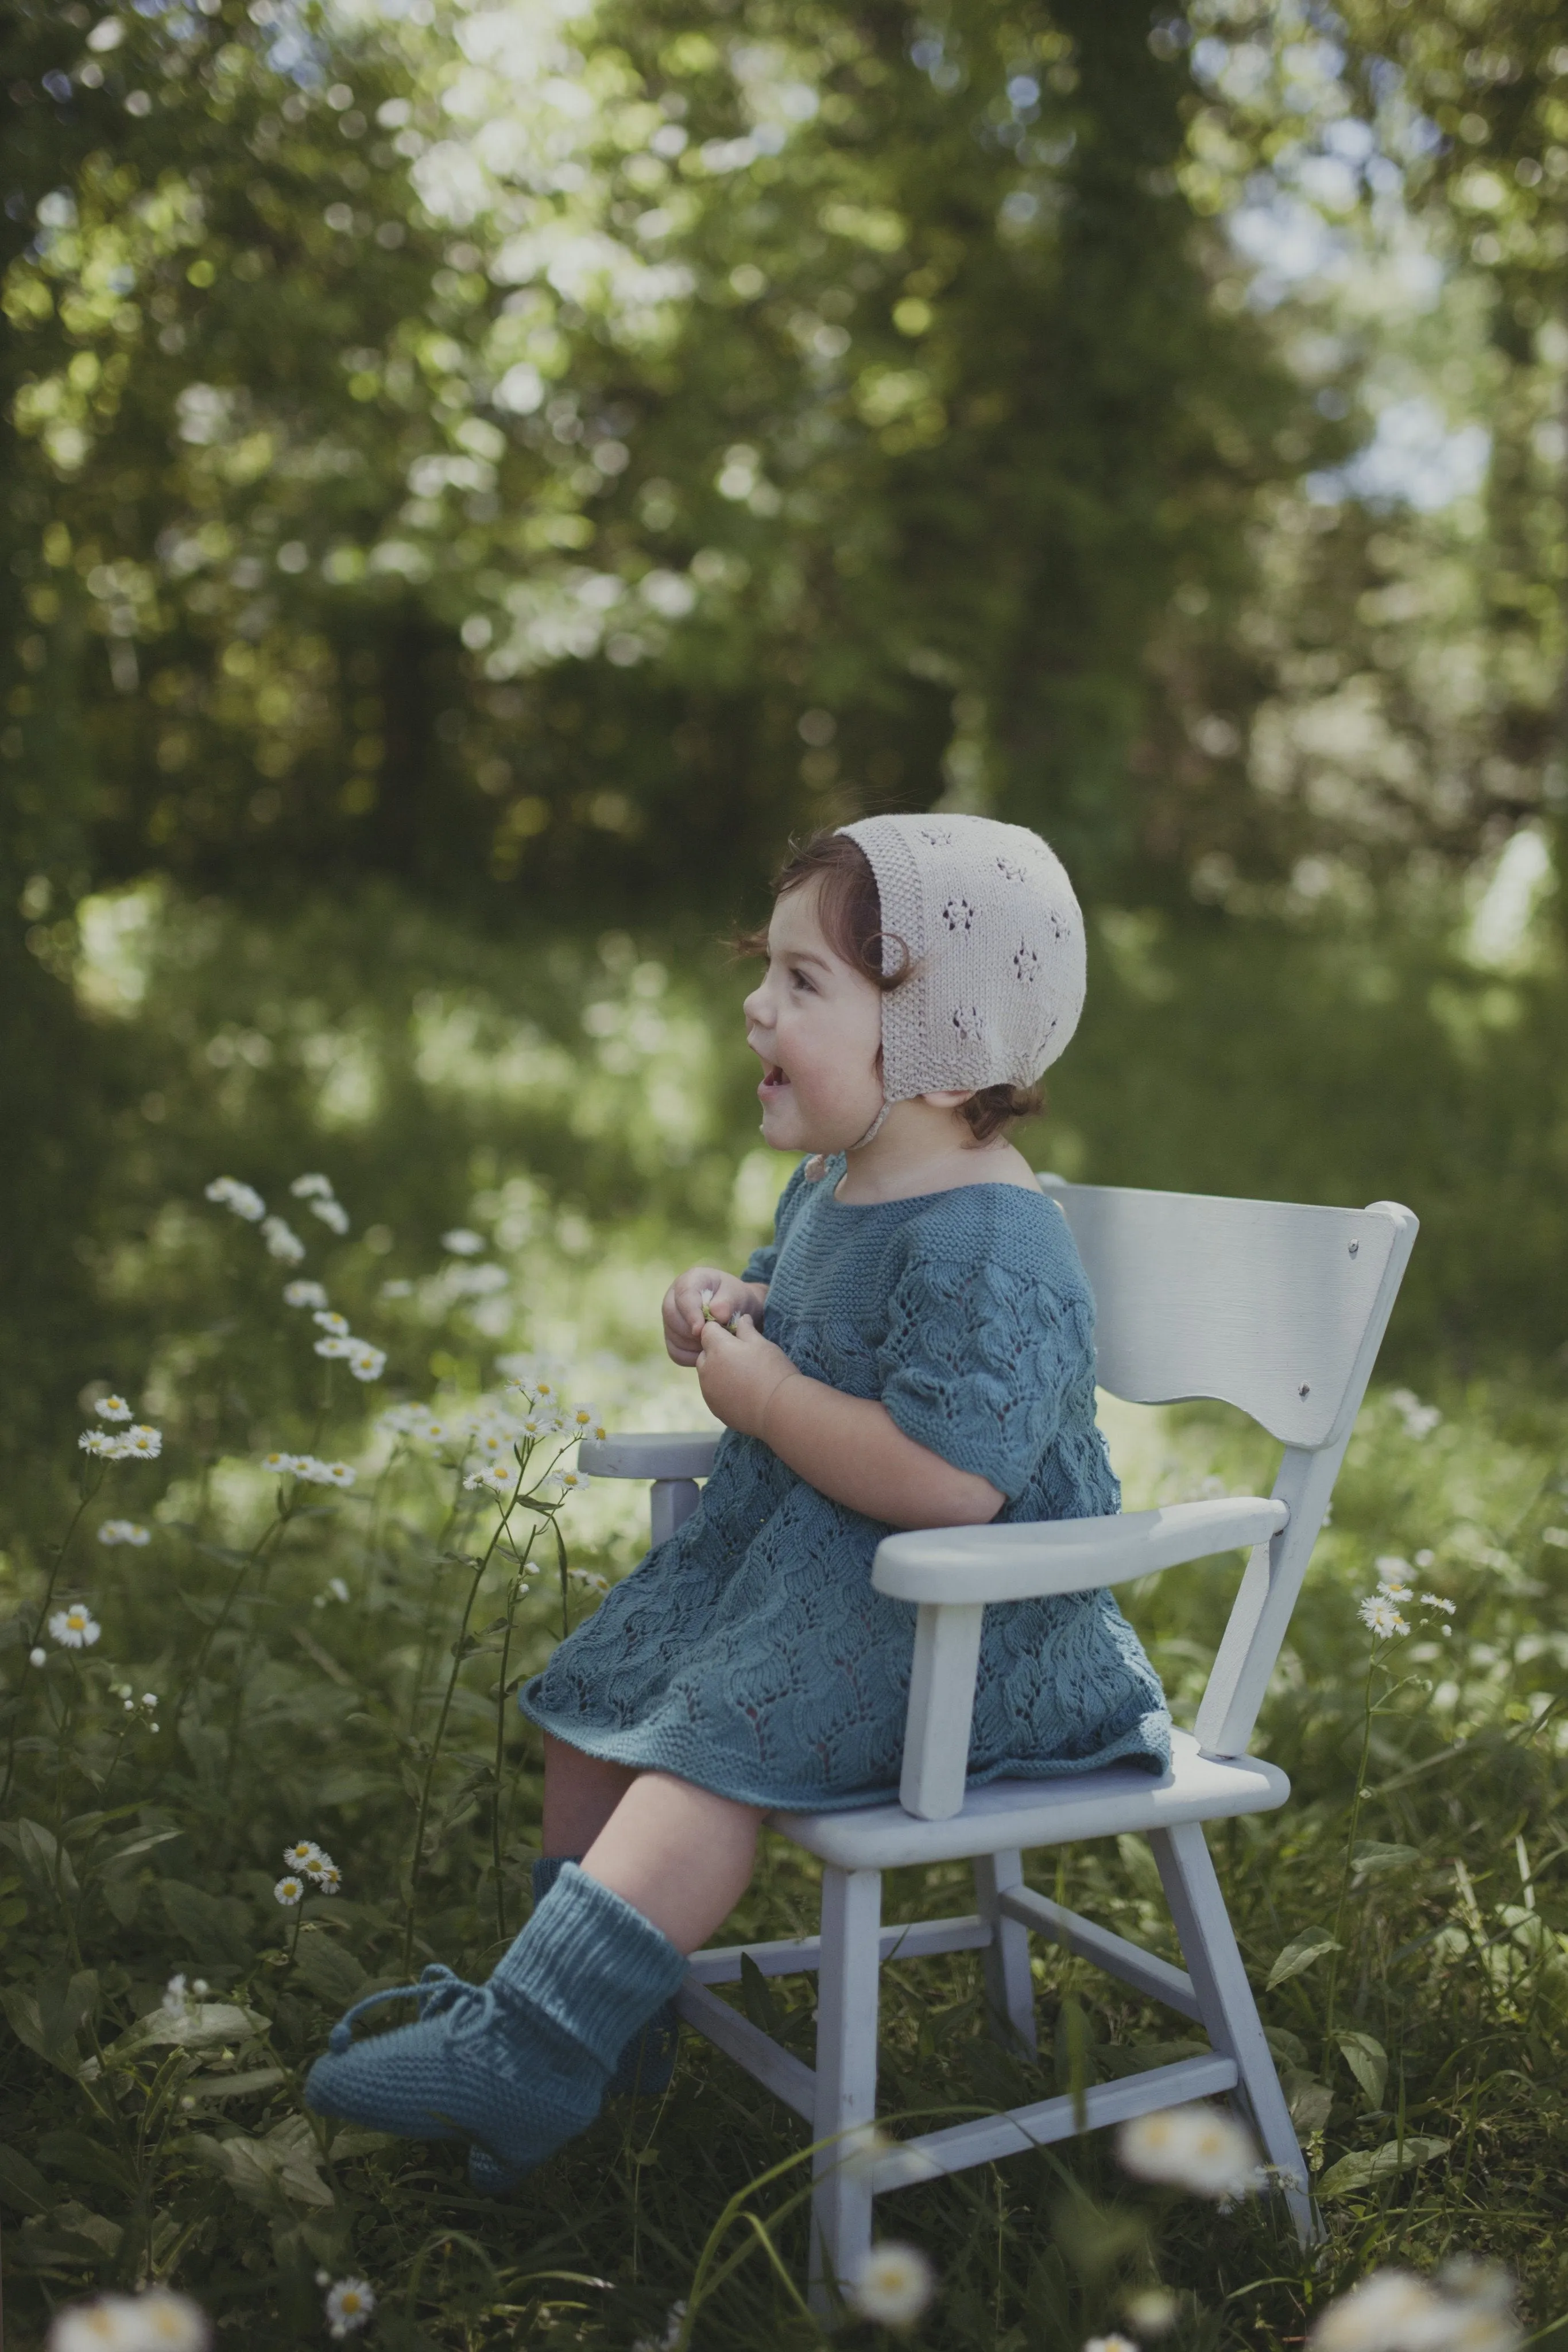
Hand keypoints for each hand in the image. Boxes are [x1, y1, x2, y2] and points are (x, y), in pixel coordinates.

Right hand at [662, 1266, 766, 1367]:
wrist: (735, 1311)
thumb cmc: (736, 1299)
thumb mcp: (738, 1295)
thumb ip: (729, 1301)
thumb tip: (716, 1313)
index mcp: (689, 1281)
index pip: (683, 1296)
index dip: (690, 1313)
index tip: (700, 1329)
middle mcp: (673, 1298)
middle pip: (672, 1317)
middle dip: (693, 1331)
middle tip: (715, 1337)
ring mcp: (670, 1319)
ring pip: (674, 1337)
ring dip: (695, 1345)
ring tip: (716, 1342)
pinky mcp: (672, 1339)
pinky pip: (676, 1353)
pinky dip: (693, 1356)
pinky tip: (708, 1351)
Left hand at [696, 1315, 798, 1437]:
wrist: (778, 1409)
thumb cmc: (772, 1370)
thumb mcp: (761, 1343)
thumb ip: (746, 1329)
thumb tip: (741, 1319)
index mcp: (717, 1348)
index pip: (708, 1330)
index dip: (721, 1331)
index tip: (735, 1337)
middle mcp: (707, 1369)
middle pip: (704, 1353)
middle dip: (717, 1352)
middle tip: (741, 1358)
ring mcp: (708, 1391)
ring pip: (707, 1374)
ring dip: (718, 1372)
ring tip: (742, 1377)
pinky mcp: (714, 1408)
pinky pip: (713, 1393)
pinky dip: (722, 1390)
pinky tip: (742, 1393)